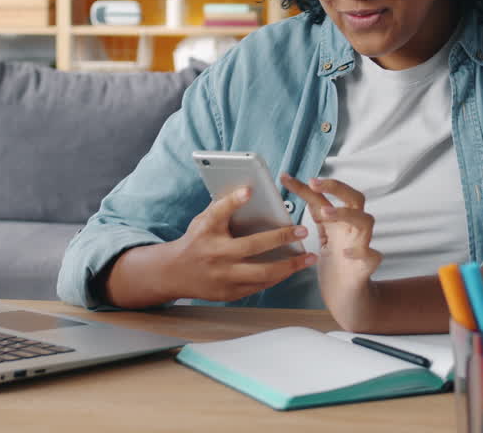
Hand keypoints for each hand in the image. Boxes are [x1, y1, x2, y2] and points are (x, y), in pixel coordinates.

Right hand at [165, 187, 316, 301]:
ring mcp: (223, 276)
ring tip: (308, 258)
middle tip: (302, 231)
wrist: (174, 274)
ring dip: (289, 266)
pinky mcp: (229, 293)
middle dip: (281, 238)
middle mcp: (216, 254)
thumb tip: (250, 191)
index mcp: (207, 231)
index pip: (220, 212)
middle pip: (252, 246)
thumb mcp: (203, 221)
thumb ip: (224, 208)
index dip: (233, 200)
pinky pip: (259, 286)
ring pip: (262, 273)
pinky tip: (290, 270)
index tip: (249, 189)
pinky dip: (277, 277)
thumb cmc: (195, 242)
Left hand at [281, 174, 382, 330]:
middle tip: (314, 184)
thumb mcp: (323, 235)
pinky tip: (346, 253)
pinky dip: (361, 251)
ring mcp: (362, 245)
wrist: (347, 296)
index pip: (326, 196)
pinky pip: (372, 255)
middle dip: (336, 187)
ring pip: (366, 221)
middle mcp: (352, 229)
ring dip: (346, 214)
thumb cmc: (335, 264)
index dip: (307, 186)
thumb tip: (301, 189)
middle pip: (355, 198)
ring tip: (326, 213)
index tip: (286, 178)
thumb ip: (317, 214)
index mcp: (340, 221)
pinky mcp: (367, 265)